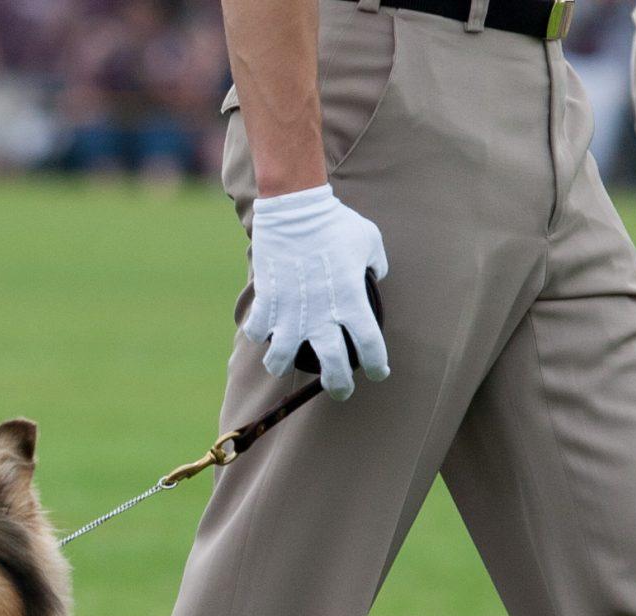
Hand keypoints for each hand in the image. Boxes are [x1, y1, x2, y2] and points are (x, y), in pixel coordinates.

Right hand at [242, 185, 391, 398]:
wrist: (295, 206)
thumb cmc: (336, 222)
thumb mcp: (370, 241)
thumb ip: (376, 266)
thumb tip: (372, 278)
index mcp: (352, 301)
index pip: (370, 348)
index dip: (377, 366)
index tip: (378, 371)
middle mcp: (322, 314)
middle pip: (332, 369)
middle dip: (339, 386)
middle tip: (340, 389)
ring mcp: (290, 311)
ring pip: (282, 361)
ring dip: (284, 366)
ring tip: (284, 365)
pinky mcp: (266, 301)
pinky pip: (257, 331)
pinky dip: (260, 334)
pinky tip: (265, 331)